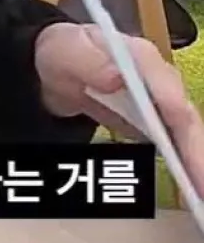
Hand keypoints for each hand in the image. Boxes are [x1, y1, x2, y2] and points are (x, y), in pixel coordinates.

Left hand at [35, 21, 203, 195]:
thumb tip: (116, 77)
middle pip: (183, 116)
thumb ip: (88, 62)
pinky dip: (183, 163)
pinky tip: (189, 185)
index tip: (187, 145)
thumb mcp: (67, 52)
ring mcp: (159, 100)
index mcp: (139, 56)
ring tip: (199, 190)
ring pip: (185, 132)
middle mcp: (157, 77)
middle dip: (197, 150)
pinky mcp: (156, 120)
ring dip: (196, 160)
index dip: (179, 117)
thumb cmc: (64, 53)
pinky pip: (174, 143)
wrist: (54, 66)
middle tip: (200, 185)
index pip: (166, 89)